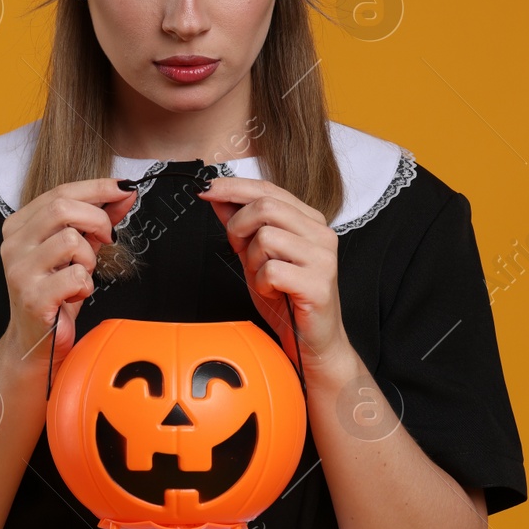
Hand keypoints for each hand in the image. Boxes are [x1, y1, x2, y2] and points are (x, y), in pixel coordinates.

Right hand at [0, 178, 137, 369]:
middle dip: (97, 219)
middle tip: (109, 238)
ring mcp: (20, 270)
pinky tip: (76, 294)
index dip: (97, 187)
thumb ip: (96, 220)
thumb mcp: (77, 251)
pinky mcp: (33, 296)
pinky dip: (86, 285)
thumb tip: (123, 193)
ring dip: (89, 258)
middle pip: (62, 208)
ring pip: (70, 241)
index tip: (124, 188)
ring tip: (82, 274)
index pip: (60, 192)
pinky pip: (75, 276)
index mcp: (19, 226)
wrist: (35, 342)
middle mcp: (13, 244)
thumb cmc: (56, 294)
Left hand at [198, 176, 353, 377]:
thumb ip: (240, 226)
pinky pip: (272, 270)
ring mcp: (322, 258)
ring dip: (252, 261)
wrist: (311, 342)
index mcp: (309, 220)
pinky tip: (272, 293)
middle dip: (239, 227)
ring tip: (263, 278)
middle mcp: (320, 233)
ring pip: (266, 237)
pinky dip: (261, 284)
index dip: (233, 187)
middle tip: (239, 249)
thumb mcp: (255, 257)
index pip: (268, 189)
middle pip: (266, 206)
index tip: (206, 189)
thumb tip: (218, 198)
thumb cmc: (286, 299)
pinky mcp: (318, 284)